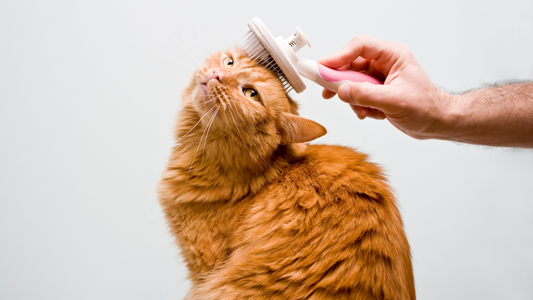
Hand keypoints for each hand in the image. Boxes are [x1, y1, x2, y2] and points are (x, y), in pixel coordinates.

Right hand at [319, 35, 453, 139]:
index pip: (360, 46)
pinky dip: (359, 105)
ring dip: (352, 98)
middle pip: (352, 64)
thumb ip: (365, 95)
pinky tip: (370, 114)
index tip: (324, 66)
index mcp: (393, 55)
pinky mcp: (377, 91)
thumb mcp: (393, 101)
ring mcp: (379, 78)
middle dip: (341, 80)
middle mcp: (384, 64)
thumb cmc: (426, 108)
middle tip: (327, 91)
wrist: (436, 123)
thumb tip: (341, 91)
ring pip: (352, 81)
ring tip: (362, 110)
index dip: (340, 55)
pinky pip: (357, 94)